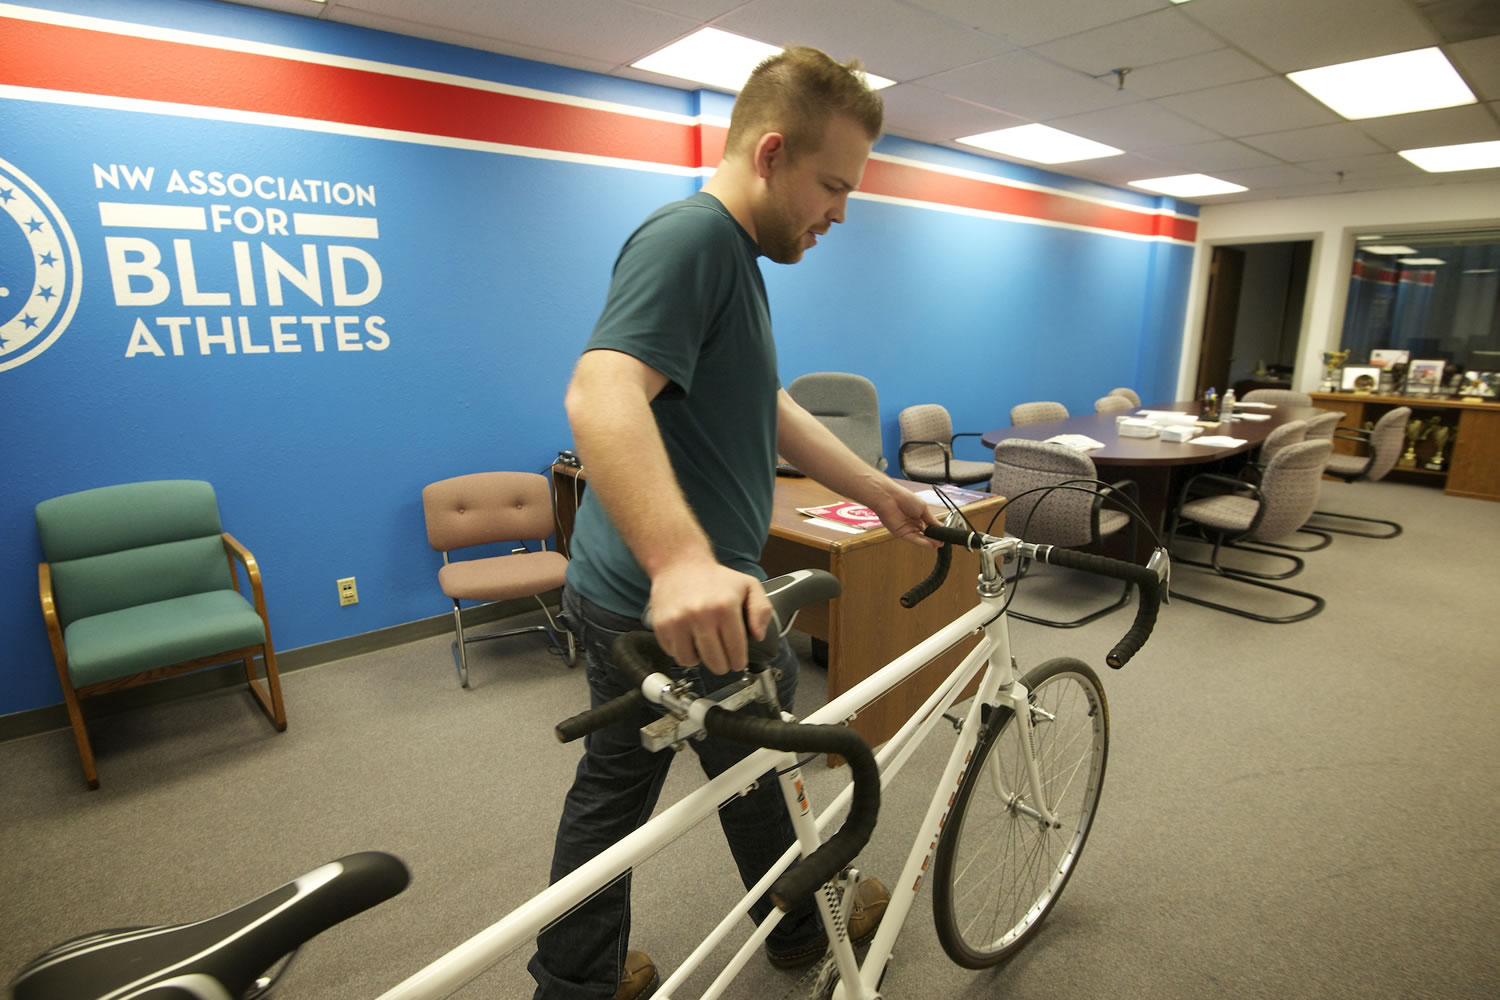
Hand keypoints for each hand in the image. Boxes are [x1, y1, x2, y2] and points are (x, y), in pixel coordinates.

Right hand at [648, 560, 773, 673]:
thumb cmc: (715, 578)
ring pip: (691, 661)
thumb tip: (759, 636)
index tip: (737, 662)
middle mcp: (701, 615)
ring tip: (704, 650)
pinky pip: (674, 653)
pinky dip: (682, 652)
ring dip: (700, 661)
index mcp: (725, 607)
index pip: (736, 650)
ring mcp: (678, 621)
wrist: (679, 564)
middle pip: (715, 661)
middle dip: (722, 665)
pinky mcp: (662, 625)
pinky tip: (689, 641)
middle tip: (723, 660)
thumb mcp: (748, 585)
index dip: (739, 661)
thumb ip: (762, 610)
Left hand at [867, 484, 940, 547]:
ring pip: (920, 538)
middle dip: (934, 538)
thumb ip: (932, 520)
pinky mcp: (901, 533)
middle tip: (942, 541)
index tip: (944, 535)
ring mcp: (907, 529)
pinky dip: (922, 543)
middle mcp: (913, 523)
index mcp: (919, 515)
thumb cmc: (905, 498)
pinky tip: (931, 544)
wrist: (890, 498)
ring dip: (930, 542)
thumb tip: (941, 526)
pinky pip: (914, 540)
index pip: (930, 527)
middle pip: (925, 534)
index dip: (936, 531)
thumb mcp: (924, 508)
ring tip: (939, 544)